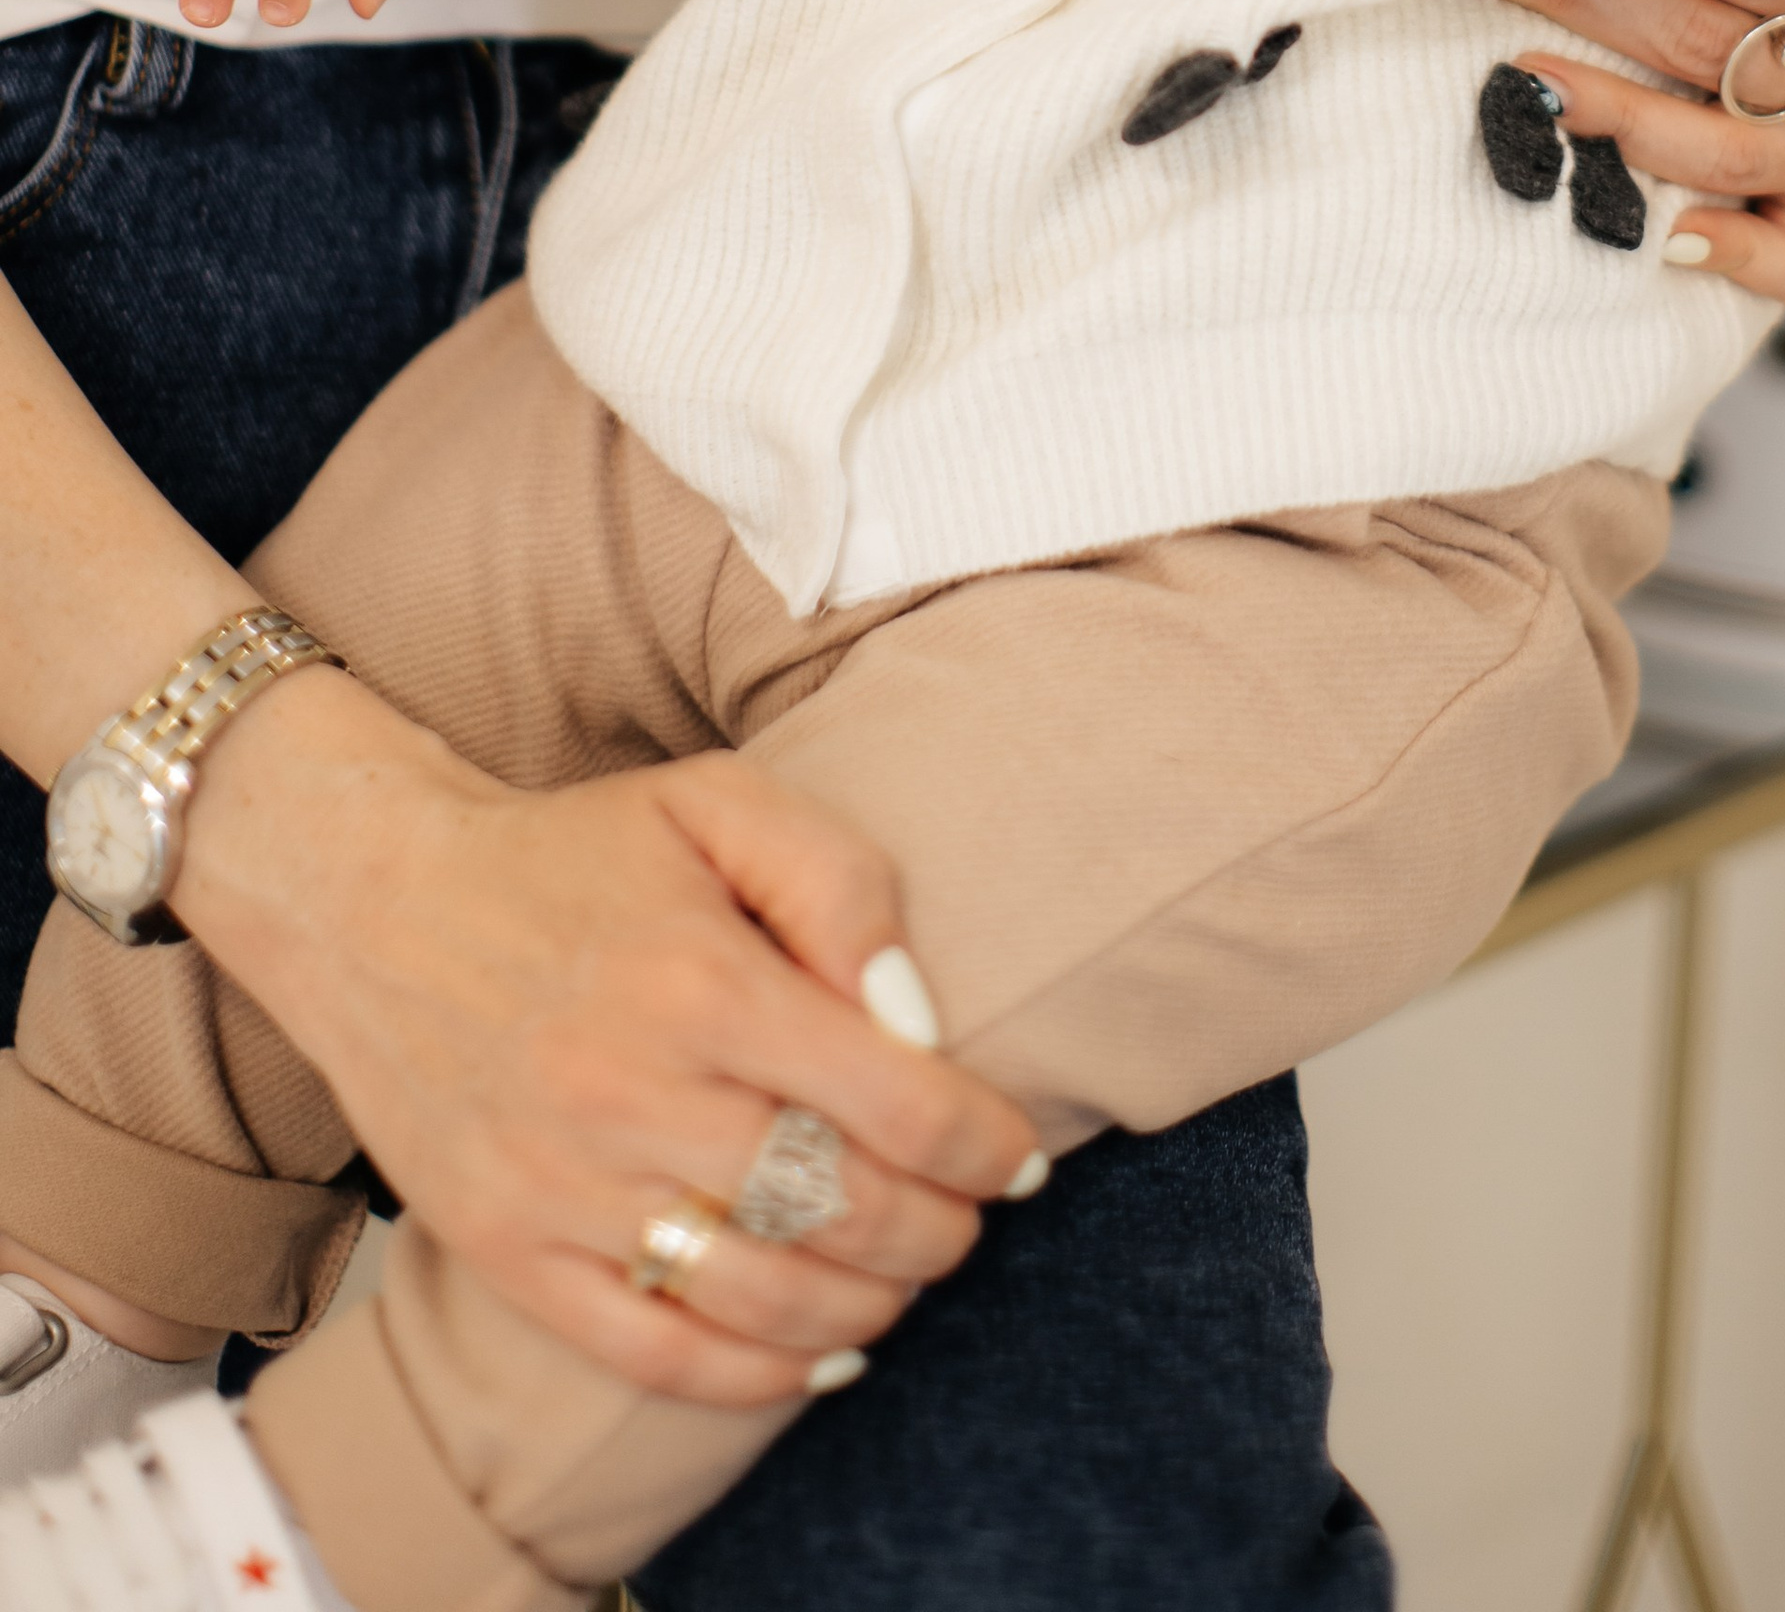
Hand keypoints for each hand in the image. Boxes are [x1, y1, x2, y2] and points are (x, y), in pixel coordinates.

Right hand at [178, 669, 1042, 1406]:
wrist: (374, 901)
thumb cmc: (570, 854)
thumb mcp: (715, 802)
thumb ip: (839, 883)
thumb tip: (917, 1015)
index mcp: (700, 979)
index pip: (892, 1099)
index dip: (981, 1142)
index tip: (1016, 1152)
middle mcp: (632, 1093)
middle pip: (840, 1209)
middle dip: (939, 1229)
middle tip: (969, 1215)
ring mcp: (562, 1186)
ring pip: (763, 1298)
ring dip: (868, 1304)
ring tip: (906, 1275)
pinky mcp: (506, 1251)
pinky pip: (652, 1354)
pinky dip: (755, 1377)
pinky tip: (818, 1351)